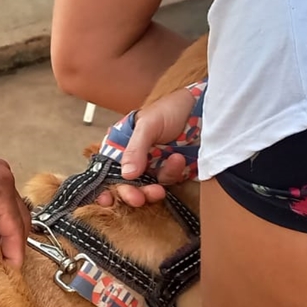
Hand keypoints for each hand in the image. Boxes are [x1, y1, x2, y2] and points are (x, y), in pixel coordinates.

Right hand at [97, 85, 198, 206]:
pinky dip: (172, 173)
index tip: (105, 199)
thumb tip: (126, 175)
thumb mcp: (148, 125)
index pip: (106, 172)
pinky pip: (167, 180)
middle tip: (137, 198)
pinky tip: (178, 159)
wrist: (202, 107)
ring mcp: (151, 166)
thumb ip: (135, 149)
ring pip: (145, 188)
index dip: (103, 187)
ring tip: (162, 178)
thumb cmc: (170, 108)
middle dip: (130, 194)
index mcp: (120, 147)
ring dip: (152, 189)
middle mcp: (133, 159)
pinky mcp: (169, 170)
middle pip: (125, 185)